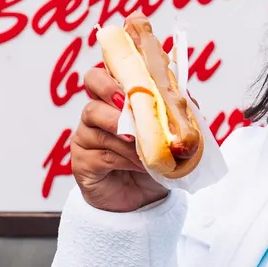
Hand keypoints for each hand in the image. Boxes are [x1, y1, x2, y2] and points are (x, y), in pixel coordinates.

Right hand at [71, 66, 167, 212]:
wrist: (146, 201)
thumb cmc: (156, 163)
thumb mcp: (172, 136)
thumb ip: (177, 114)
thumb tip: (186, 98)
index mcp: (118, 98)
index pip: (109, 69)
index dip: (116, 65)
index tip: (133, 75)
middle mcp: (97, 111)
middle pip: (92, 81)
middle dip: (110, 89)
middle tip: (127, 104)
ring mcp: (85, 135)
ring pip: (98, 120)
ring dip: (126, 134)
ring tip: (146, 149)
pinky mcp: (81, 161)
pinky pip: (101, 152)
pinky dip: (125, 158)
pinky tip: (141, 166)